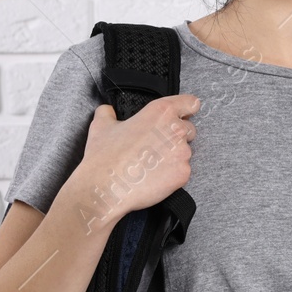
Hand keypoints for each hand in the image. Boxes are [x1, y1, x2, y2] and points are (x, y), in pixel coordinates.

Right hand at [74, 92, 199, 223]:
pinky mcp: (183, 173)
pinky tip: (153, 175)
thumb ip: (108, 113)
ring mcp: (182, 153)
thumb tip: (107, 110)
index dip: (187, 108)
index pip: (190, 103)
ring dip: (172, 156)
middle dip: (176, 136)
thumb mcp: (101, 126)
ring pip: (184, 152)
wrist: (106, 188)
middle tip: (155, 145)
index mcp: (161, 112)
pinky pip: (182, 170)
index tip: (184, 114)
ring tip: (150, 163)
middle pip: (188, 129)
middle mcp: (176, 130)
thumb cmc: (105, 156)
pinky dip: (171, 173)